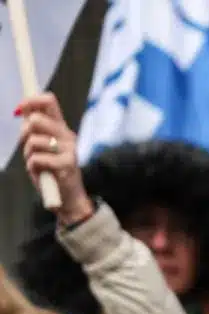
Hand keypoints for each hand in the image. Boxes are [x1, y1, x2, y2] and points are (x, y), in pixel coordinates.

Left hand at [17, 94, 91, 224]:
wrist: (68, 198)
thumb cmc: (51, 171)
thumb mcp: (40, 146)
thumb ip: (33, 128)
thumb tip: (22, 109)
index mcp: (60, 128)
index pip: (49, 101)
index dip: (31, 100)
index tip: (20, 109)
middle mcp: (67, 135)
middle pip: (37, 119)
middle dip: (24, 133)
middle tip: (29, 145)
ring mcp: (69, 149)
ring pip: (34, 140)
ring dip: (28, 153)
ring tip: (38, 162)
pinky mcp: (67, 164)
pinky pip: (37, 158)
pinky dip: (33, 167)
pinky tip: (42, 172)